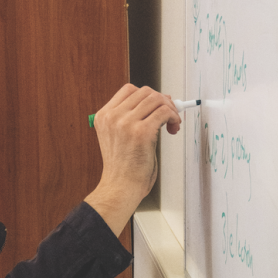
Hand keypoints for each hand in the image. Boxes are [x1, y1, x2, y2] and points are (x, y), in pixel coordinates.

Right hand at [85, 84, 180, 235]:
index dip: (147, 95)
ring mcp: (126, 123)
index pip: (129, 90)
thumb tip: (159, 101)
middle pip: (145, 92)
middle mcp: (112, 117)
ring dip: (170, 109)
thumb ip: (131, 118)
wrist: (120, 187)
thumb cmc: (123, 166)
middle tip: (169, 114)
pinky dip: (173, 117)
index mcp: (104, 116)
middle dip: (162, 101)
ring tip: (172, 123)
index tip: (157, 105)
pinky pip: (164, 112)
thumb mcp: (118, 136)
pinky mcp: (141, 132)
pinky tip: (173, 128)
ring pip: (156, 99)